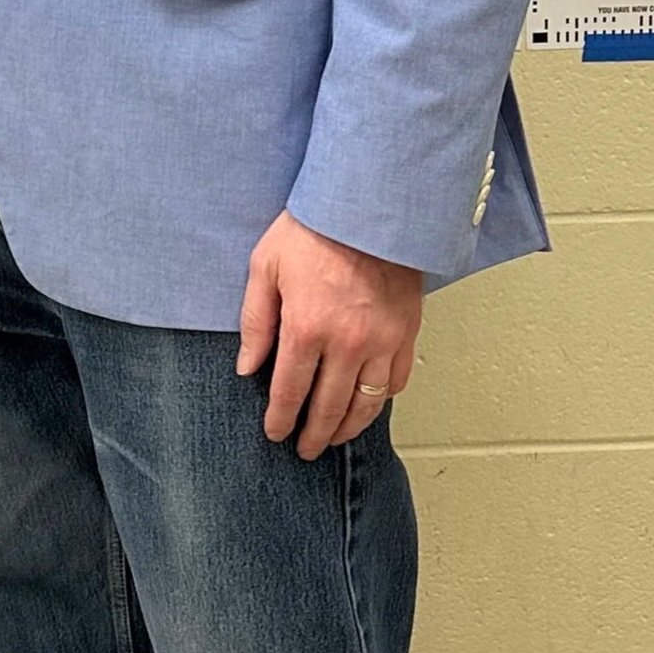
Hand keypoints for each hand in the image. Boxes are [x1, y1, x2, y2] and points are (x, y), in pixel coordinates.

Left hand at [236, 210, 423, 460]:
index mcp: (306, 327)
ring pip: (366, 403)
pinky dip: (382, 399)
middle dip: (313, 434)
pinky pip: (397, 380)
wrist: (369, 203)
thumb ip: (255, 322)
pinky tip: (368, 404)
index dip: (280, 419)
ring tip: (334, 438)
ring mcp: (382, 340)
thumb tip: (247, 367)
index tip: (275, 433)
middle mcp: (347, 342)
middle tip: (304, 449)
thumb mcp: (265, 267)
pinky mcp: (406, 331)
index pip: (290, 391)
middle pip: (329, 407)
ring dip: (348, 428)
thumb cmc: (314, 227)